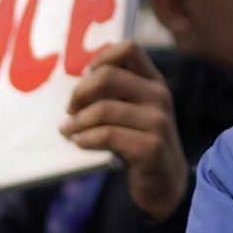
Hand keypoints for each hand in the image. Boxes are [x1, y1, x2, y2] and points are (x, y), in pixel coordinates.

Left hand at [60, 43, 187, 222]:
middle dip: (80, 92)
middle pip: (108, 76)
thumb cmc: (139, 142)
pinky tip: (78, 142)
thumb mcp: (134, 111)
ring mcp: (158, 122)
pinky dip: (85, 138)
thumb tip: (78, 84)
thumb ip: (116, 93)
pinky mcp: (151, 147)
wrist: (164, 184)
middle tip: (70, 109)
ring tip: (68, 130)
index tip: (87, 77)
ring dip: (77, 122)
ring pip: (103, 109)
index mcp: (154, 82)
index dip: (102, 58)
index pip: (129, 48)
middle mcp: (160, 96)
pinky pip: (107, 136)